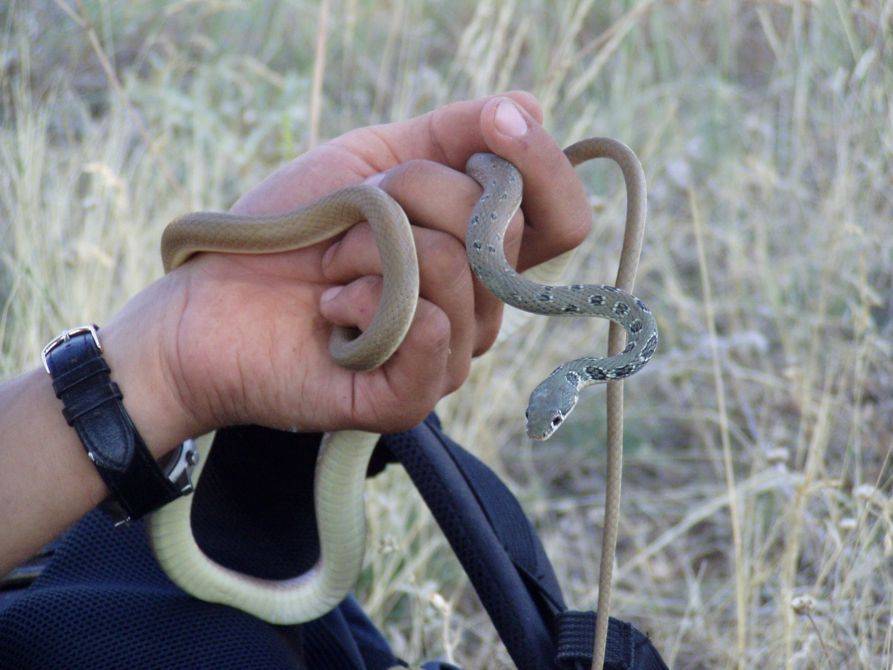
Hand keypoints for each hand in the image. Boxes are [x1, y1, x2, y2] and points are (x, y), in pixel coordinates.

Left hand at [105, 92, 594, 449]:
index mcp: (477, 256)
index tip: (501, 123)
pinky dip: (373, 304)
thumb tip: (530, 109)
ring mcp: (446, 359)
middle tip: (353, 213)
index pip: (561, 221)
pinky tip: (334, 313)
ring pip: (460, 278)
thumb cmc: (289, 230)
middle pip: (500, 237)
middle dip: (414, 196)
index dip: (546, 167)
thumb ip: (452, 134)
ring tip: (330, 270)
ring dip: (375, 251)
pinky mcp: (406, 399)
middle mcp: (477, 311)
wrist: (207, 298)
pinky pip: (434, 339)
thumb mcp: (371, 158)